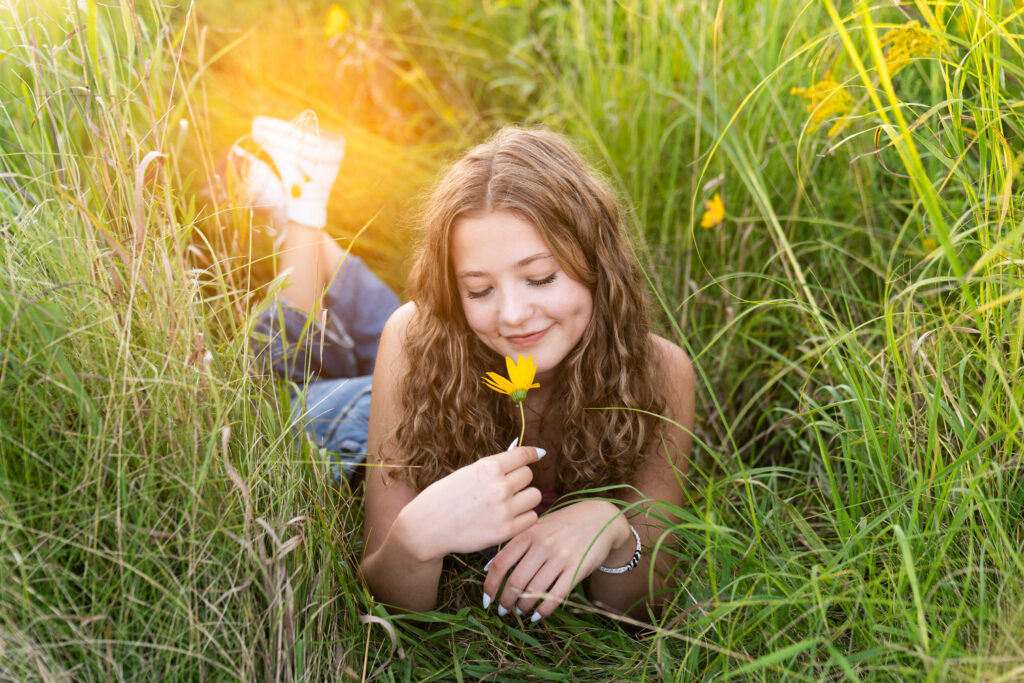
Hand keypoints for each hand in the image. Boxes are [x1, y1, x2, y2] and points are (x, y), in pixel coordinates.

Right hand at [395, 442, 543, 561]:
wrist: (427, 528)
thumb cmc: (446, 497)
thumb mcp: (468, 472)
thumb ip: (495, 466)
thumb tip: (527, 453)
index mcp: (488, 467)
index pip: (523, 455)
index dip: (531, 455)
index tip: (537, 455)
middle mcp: (499, 486)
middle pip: (529, 475)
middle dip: (520, 480)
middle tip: (506, 487)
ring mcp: (503, 509)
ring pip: (534, 496)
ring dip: (525, 498)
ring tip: (509, 503)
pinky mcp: (505, 530)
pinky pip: (531, 517)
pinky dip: (524, 517)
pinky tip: (509, 517)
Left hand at [483, 500, 632, 620]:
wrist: (599, 519)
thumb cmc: (562, 524)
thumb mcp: (536, 527)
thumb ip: (514, 545)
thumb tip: (487, 569)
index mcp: (528, 533)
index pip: (500, 563)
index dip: (490, 585)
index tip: (487, 599)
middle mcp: (542, 545)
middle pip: (515, 581)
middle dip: (506, 601)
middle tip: (503, 609)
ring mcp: (560, 557)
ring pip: (534, 591)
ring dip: (523, 606)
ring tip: (520, 611)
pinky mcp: (577, 569)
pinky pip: (556, 596)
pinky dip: (543, 610)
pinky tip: (537, 615)